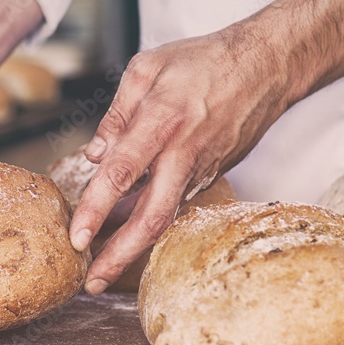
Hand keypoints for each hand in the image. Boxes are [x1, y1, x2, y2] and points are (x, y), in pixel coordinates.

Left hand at [69, 27, 288, 293]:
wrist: (266, 68)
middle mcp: (184, 152)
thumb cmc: (204, 61)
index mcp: (163, 120)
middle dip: (120, 255)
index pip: (123, 172)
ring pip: (165, 218)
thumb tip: (94, 155)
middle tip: (92, 283)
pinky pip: (174, 203)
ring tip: (102, 269)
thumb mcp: (149, 68)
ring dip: (133, 247)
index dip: (97, 208)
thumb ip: (117, 113)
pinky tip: (124, 232)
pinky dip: (149, 222)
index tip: (77, 237)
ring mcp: (201, 168)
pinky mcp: (210, 174)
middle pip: (152, 216)